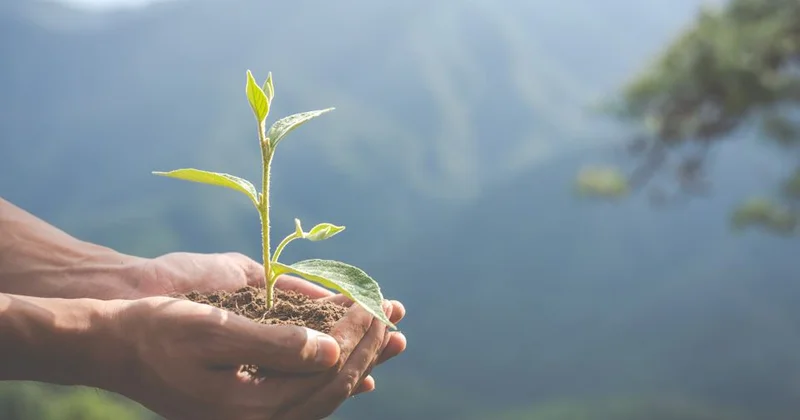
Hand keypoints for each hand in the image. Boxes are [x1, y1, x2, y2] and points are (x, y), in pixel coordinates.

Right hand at [108, 295, 394, 419]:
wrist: (116, 347)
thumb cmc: (158, 332)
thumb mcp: (214, 331)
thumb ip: (275, 344)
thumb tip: (332, 350)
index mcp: (250, 410)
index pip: (326, 374)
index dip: (357, 338)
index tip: (375, 305)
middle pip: (333, 388)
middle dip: (368, 349)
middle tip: (394, 316)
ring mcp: (254, 418)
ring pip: (325, 395)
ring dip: (360, 362)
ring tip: (391, 337)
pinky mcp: (249, 407)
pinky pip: (305, 398)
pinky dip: (335, 380)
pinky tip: (357, 371)